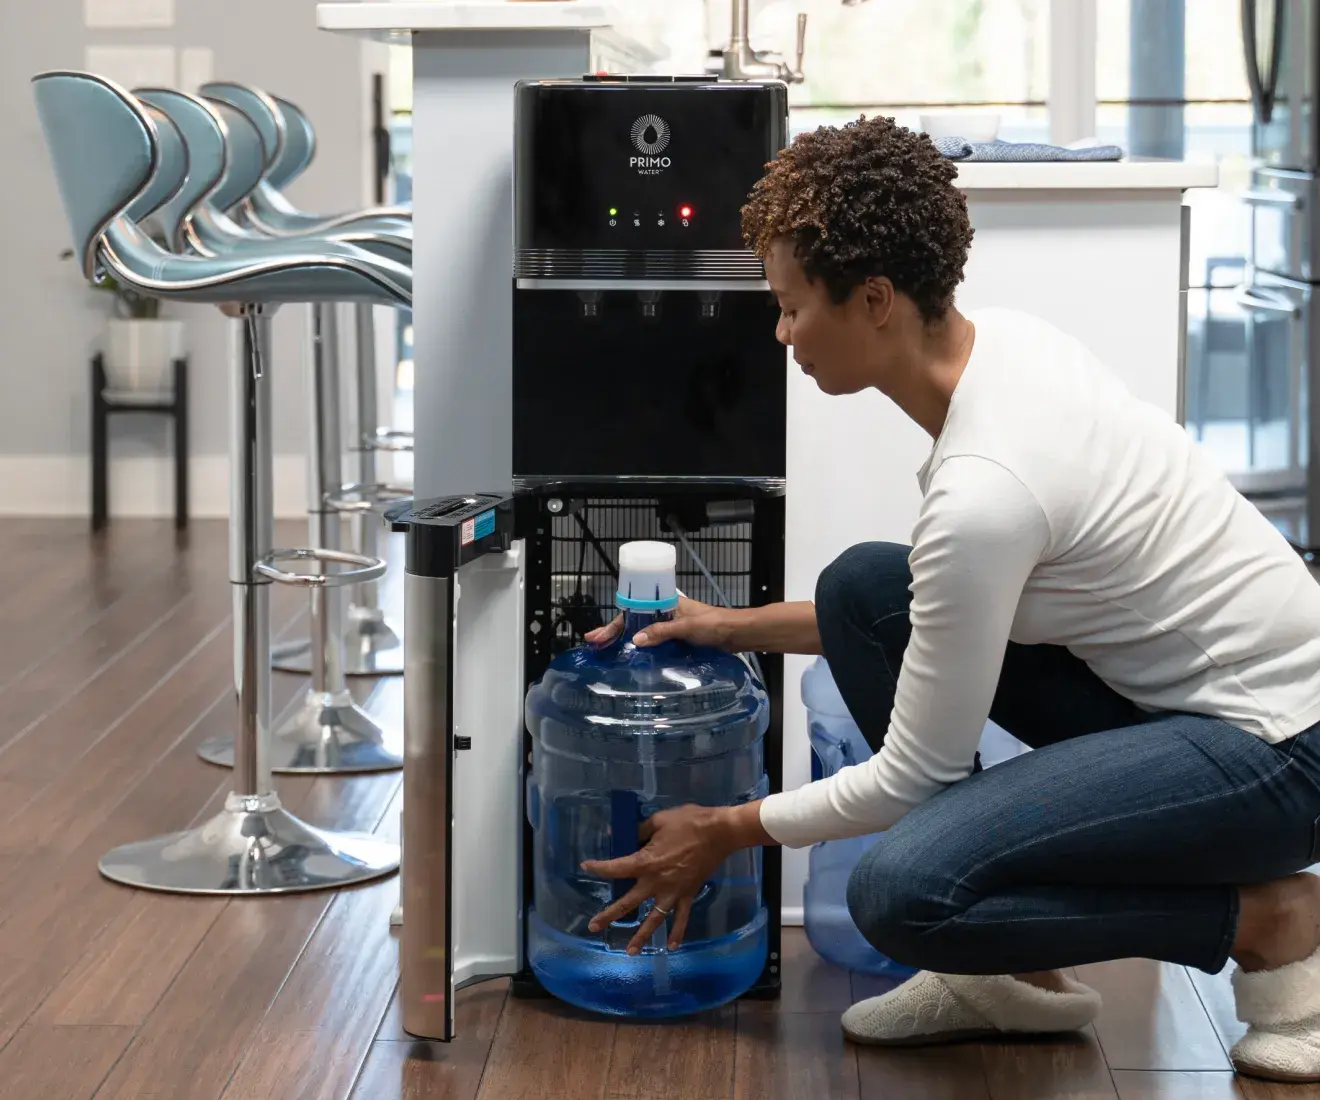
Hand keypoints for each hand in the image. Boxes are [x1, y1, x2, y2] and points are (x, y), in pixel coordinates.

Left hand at [580, 804, 740, 954]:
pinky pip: (682, 917)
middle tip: (593, 927)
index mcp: (646, 862)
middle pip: (628, 903)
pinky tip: (671, 946)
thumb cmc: (688, 822)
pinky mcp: (688, 894)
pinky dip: (677, 932)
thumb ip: (638, 830)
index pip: (616, 869)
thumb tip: (619, 834)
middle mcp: (656, 883)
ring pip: (653, 919)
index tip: (586, 867)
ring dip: (641, 935)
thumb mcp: (659, 820)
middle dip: (609, 915)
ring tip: (629, 951)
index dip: (599, 868)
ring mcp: (673, 892)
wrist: (720, 832)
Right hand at [584, 594, 736, 649]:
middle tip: (595, 645)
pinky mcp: (679, 640)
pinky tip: (634, 660)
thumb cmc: (714, 624)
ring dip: (626, 643)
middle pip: (634, 623)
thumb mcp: (686, 626)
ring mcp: (671, 627)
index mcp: (665, 604)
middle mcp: (665, 614)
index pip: (632, 612)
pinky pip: (655, 644)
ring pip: (643, 634)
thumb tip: (634, 640)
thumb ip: (662, 632)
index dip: (614, 624)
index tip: (596, 635)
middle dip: (614, 633)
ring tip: (609, 654)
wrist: (737, 634)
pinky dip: (643, 651)